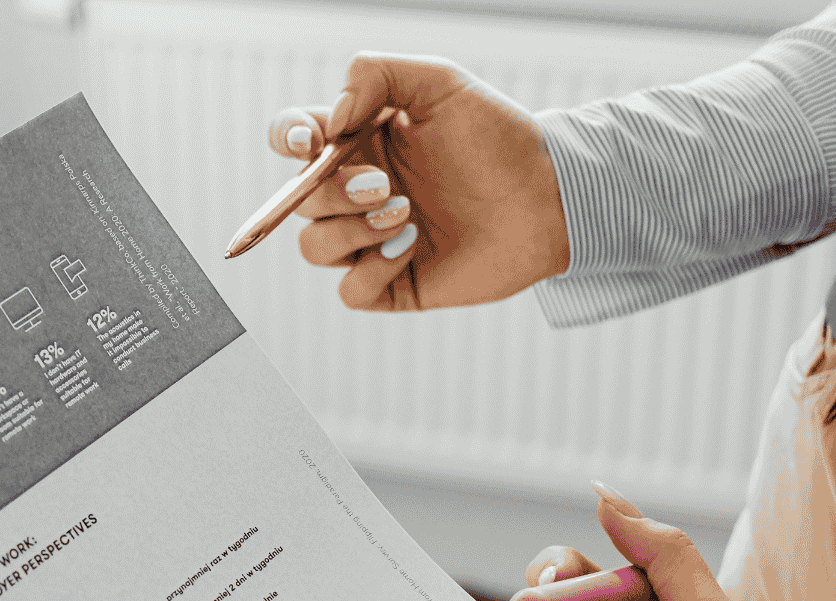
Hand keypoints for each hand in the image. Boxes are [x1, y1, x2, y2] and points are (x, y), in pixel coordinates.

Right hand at [267, 54, 567, 310]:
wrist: (548, 196)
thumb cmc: (499, 138)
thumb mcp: (440, 81)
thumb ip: (374, 74)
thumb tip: (332, 121)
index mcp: (360, 143)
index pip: (293, 139)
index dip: (286, 139)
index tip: (311, 143)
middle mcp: (358, 193)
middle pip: (300, 200)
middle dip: (333, 192)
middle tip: (385, 185)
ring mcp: (372, 241)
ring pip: (315, 247)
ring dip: (352, 230)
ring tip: (406, 214)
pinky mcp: (393, 284)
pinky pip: (350, 291)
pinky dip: (371, 270)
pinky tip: (411, 247)